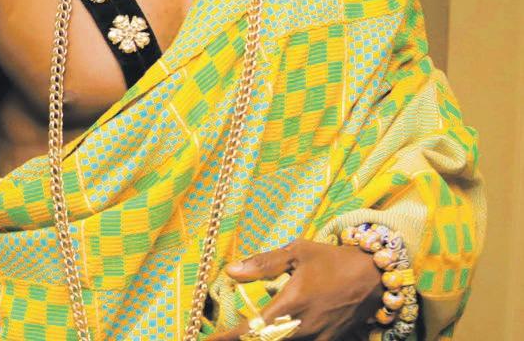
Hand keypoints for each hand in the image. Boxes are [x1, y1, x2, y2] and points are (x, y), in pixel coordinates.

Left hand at [207, 239, 382, 340]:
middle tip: (224, 337)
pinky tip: (274, 332)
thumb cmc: (332, 259)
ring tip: (243, 333)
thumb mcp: (297, 252)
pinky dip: (284, 338)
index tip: (210, 340)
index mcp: (292, 304)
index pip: (253, 328)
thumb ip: (263, 264)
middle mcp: (305, 327)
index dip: (230, 337)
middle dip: (244, 339)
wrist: (373, 275)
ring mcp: (319, 337)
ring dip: (265, 338)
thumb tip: (231, 272)